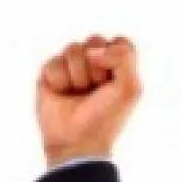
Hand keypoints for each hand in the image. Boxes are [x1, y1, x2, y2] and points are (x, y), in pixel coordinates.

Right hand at [37, 35, 140, 166]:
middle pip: (95, 40)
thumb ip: (124, 57)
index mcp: (117, 67)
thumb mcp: (130, 89)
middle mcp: (95, 64)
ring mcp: (71, 68)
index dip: (116, 57)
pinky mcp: (50, 74)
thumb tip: (93, 49)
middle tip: (95, 89)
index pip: (119, 42)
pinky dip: (59, 81)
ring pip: (73, 48)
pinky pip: (54, 61)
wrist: (78, 142)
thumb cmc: (106, 119)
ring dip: (78, 75)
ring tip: (78, 94)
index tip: (113, 80)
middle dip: (96, 67)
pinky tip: (62, 95)